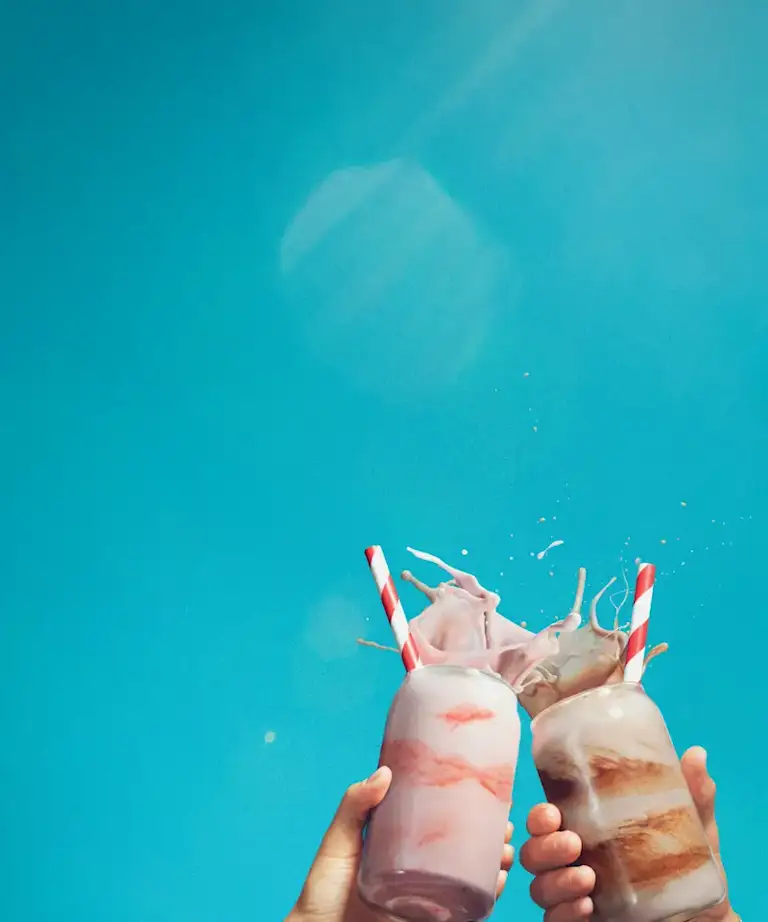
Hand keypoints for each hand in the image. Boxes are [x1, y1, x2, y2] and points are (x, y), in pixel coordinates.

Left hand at [287, 766, 514, 921]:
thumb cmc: (323, 893)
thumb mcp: (338, 842)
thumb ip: (354, 806)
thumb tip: (384, 771)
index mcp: (400, 845)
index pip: (439, 821)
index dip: (467, 808)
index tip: (488, 793)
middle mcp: (419, 869)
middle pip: (464, 847)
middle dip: (491, 835)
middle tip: (504, 825)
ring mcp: (427, 896)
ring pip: (471, 875)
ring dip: (495, 861)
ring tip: (505, 850)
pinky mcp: (433, 918)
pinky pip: (466, 910)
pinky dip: (486, 895)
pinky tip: (496, 881)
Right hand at [519, 746, 736, 921]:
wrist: (703, 919)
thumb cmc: (685, 868)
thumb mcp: (693, 830)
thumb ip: (693, 796)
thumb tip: (697, 754)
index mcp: (584, 830)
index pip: (544, 820)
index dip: (539, 817)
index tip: (553, 812)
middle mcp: (571, 861)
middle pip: (532, 852)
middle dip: (544, 846)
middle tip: (573, 843)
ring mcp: (573, 895)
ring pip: (539, 887)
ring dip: (556, 881)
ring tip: (587, 878)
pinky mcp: (578, 921)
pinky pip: (554, 920)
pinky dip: (564, 913)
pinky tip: (586, 907)